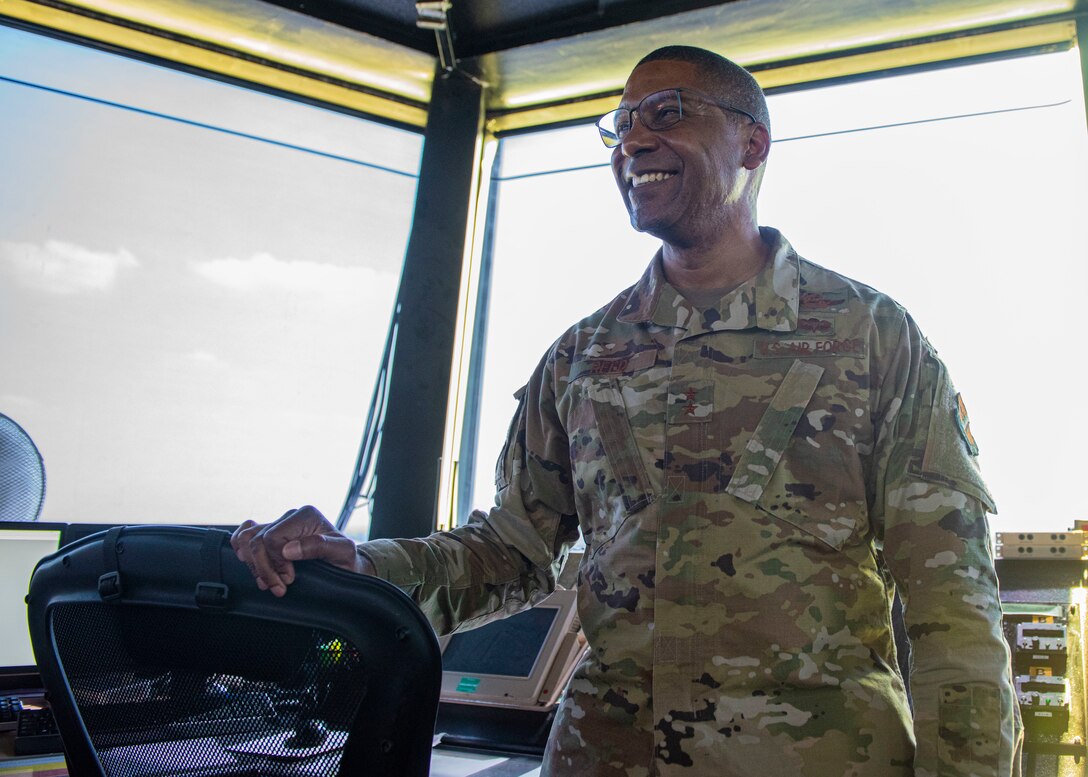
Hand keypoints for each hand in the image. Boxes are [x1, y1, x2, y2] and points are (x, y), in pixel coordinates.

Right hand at [231, 505, 374, 596]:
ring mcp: (278, 525)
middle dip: (265, 569)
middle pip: (257, 541)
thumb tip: (289, 549)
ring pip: (246, 539)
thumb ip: (319, 546)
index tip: (290, 578)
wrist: (345, 566)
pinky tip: (256, 568)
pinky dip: (243, 552)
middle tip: (280, 586)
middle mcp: (290, 516)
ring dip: (254, 566)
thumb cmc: (345, 559)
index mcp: (306, 515)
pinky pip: (243, 534)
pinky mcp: (269, 535)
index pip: (272, 537)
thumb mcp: (342, 552)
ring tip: (270, 581)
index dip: (277, 562)